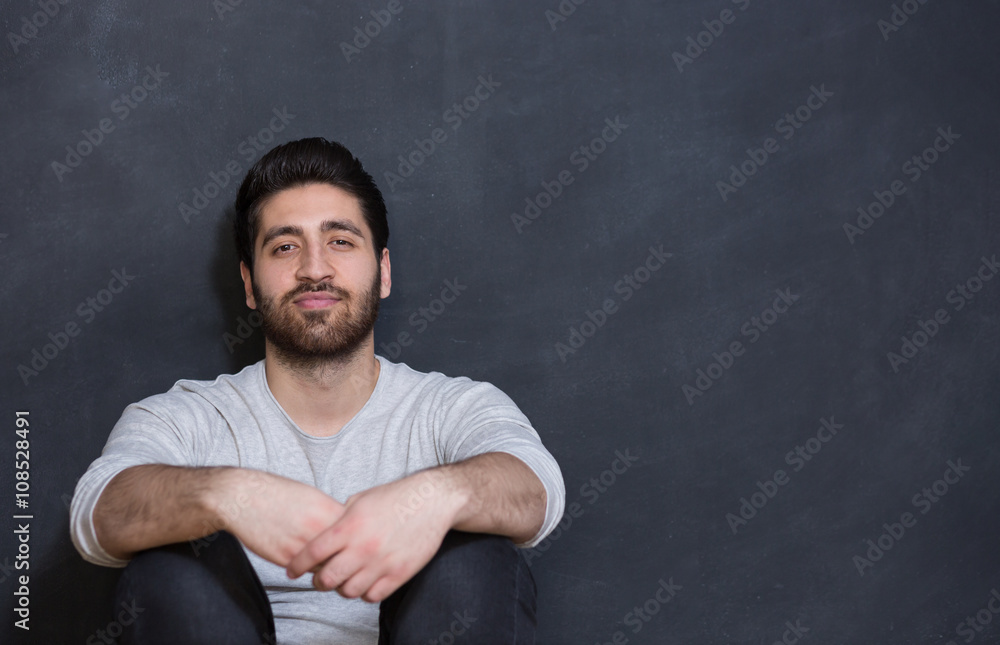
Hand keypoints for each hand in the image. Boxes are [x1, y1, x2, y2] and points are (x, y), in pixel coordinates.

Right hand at [213, 469, 344, 566]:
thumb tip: (348, 527)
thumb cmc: (278, 494)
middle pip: (344, 553)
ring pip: (326, 565)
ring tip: (322, 559)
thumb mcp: (312, 496)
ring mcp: (301, 544)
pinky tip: (304, 559)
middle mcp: (317, 528)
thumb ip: (331, 513)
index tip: (352, 542)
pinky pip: (305, 570)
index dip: (355, 540)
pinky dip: (308, 568)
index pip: (355, 533)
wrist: (243, 497)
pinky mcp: (285, 558)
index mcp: (327, 510)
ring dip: (327, 565)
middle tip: (341, 558)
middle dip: (344, 557)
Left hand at [285, 469, 463, 602]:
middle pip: (327, 579)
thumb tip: (322, 532)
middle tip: (320, 578)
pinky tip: (366, 581)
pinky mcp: (400, 574)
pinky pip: (373, 596)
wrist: (431, 501)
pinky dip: (365, 592)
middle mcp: (363, 547)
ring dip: (343, 588)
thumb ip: (339, 518)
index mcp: (349, 526)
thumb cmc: (395, 497)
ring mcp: (382, 562)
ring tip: (345, 580)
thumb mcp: (361, 500)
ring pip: (349, 592)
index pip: (312, 553)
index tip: (291, 570)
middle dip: (318, 581)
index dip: (296, 565)